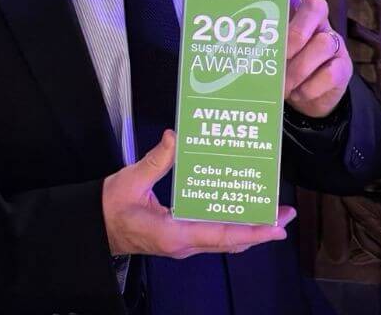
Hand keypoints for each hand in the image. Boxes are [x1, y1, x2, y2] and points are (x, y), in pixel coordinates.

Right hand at [102, 130, 295, 257]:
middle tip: (286, 215)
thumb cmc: (109, 207)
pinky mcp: (180, 237)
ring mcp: (183, 243)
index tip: (276, 227)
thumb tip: (175, 137)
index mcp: (173, 233)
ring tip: (272, 214)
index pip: (219, 235)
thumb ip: (156, 160)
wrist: (94, 227)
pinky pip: (213, 235)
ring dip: (250, 229)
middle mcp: (183, 243)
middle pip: (230, 241)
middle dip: (261, 230)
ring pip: (225, 241)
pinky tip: (240, 210)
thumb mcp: (130, 180)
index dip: (250, 231)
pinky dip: (232, 226)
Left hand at [264, 0, 351, 118]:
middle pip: (316, 6)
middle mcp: (317, 23)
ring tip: (282, 85)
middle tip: (278, 57)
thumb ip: (256, 43)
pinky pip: (331, 72)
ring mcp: (333, 43)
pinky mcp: (344, 67)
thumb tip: (226, 45)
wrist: (309, 98)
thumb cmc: (285, 68)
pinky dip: (311, 85)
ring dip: (299, 68)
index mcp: (295, 15)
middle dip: (295, 33)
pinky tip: (299, 92)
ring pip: (323, 42)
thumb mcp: (270, 54)